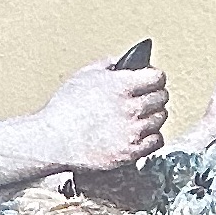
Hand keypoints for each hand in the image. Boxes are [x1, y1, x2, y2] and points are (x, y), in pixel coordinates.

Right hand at [37, 54, 169, 170]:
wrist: (54, 140)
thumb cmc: (64, 108)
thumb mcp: (84, 75)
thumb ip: (108, 65)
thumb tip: (124, 62)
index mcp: (121, 85)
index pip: (157, 78)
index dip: (155, 78)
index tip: (151, 81)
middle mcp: (130, 108)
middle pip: (162, 98)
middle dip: (155, 96)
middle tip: (146, 98)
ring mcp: (132, 132)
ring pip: (160, 119)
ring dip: (153, 116)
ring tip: (140, 116)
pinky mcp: (130, 152)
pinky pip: (156, 141)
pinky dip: (151, 136)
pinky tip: (140, 133)